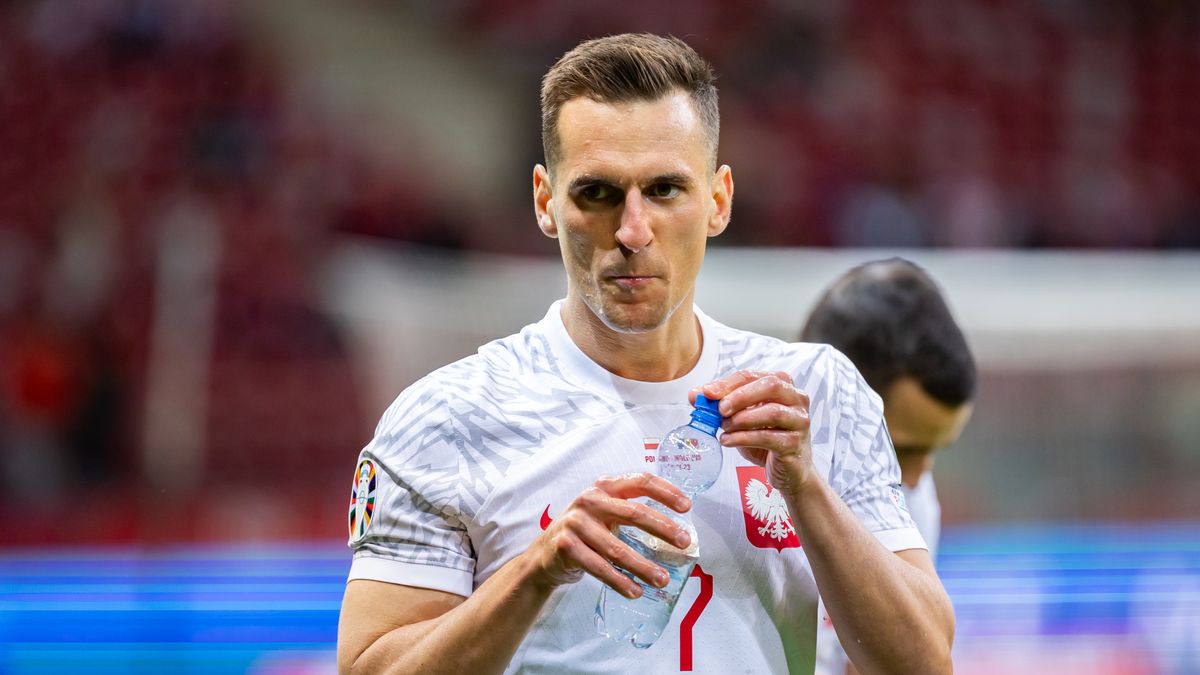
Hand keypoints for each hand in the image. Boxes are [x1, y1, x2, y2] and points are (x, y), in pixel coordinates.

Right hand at [527, 472, 692, 598]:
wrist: (546, 553)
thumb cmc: (586, 531)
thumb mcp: (606, 512)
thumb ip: (631, 511)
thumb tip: (676, 532)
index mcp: (605, 487)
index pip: (640, 482)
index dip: (665, 492)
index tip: (687, 506)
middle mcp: (590, 500)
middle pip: (633, 512)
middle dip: (663, 528)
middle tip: (684, 542)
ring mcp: (576, 523)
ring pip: (618, 548)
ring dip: (643, 566)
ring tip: (662, 579)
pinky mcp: (567, 547)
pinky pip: (600, 568)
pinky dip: (620, 582)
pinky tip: (635, 591)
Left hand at [692, 370, 813, 496]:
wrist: (787, 471)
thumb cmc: (766, 439)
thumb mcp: (741, 418)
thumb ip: (721, 404)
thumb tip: (695, 395)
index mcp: (782, 385)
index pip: (753, 375)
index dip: (728, 383)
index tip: (707, 393)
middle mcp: (796, 398)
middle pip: (770, 386)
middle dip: (740, 396)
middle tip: (719, 409)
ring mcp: (800, 421)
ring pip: (772, 412)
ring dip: (742, 419)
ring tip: (724, 427)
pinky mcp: (796, 443)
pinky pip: (768, 437)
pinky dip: (744, 438)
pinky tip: (728, 441)